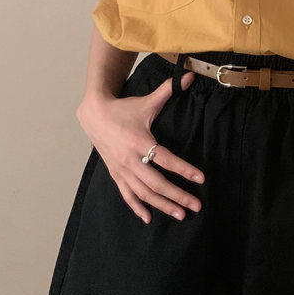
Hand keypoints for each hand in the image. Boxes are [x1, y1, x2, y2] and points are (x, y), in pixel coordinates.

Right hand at [76, 69, 204, 224]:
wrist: (93, 114)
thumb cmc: (123, 108)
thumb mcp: (147, 101)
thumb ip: (168, 90)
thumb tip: (190, 76)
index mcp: (139, 141)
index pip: (165, 160)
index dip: (183, 169)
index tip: (200, 178)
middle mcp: (130, 159)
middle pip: (156, 183)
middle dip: (177, 196)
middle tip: (196, 206)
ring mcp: (121, 169)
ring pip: (143, 193)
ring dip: (162, 205)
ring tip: (180, 214)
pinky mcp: (115, 174)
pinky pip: (127, 195)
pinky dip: (137, 208)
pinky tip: (149, 218)